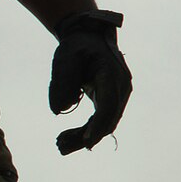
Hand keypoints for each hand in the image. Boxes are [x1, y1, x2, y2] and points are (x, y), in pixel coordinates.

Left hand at [48, 10, 130, 154]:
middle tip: (60, 146)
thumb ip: (63, 81)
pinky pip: (101, 119)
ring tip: (59, 144)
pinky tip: (67, 138)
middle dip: (86, 136)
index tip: (85, 142)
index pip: (108, 105)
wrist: (88, 35)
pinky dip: (86, 130)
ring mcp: (118, 94)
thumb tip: (60, 109)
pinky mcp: (111, 99)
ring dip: (84, 137)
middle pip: (108, 120)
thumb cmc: (76, 45)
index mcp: (111, 74)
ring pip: (105, 123)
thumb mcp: (65, 58)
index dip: (97, 126)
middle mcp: (120, 86)